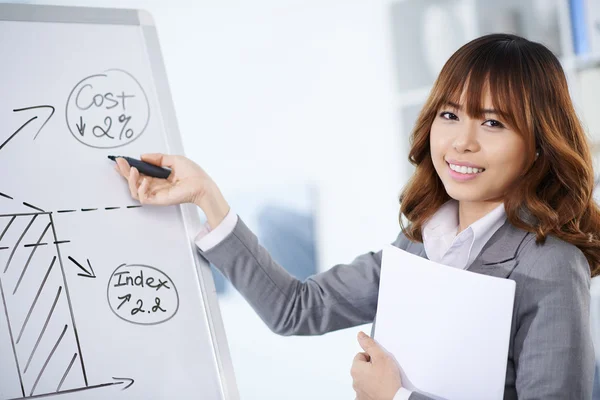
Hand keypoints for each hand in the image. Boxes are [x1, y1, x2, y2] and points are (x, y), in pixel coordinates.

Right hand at [115, 153, 229, 226]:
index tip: (121, 160)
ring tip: (134, 170)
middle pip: (134, 181)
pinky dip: (141, 190)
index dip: (129, 167)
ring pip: (135, 190)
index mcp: (159, 177)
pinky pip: (143, 198)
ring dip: (131, 180)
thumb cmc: (193, 174)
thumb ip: (158, 158)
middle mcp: (156, 186)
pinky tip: (145, 181)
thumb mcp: (174, 159)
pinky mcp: (159, 200)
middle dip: (125, 172)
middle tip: (120, 163)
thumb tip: (143, 156)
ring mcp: (156, 194)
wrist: (202, 184)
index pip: (140, 173)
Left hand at [351, 331, 401, 399]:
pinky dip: (372, 389)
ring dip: (372, 378)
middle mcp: (355, 381)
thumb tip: (360, 336)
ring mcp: (359, 391)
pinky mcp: (364, 399)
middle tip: (383, 370)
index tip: (379, 361)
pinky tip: (380, 389)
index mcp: (356, 369)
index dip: (372, 357)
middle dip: (371, 367)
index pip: (361, 355)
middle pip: (362, 367)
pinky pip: (366, 390)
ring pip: (365, 379)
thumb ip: (370, 345)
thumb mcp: (381, 357)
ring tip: (383, 380)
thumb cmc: (388, 381)